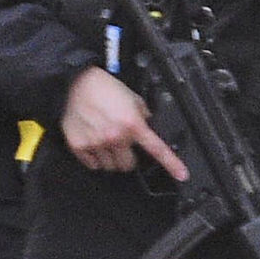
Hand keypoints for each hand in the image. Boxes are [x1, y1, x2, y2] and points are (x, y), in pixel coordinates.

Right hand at [60, 66, 187, 179]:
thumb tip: (146, 126)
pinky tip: (93, 143)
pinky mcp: (79, 145)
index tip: (182, 175)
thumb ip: (142, 116)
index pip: (157, 149)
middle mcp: (115, 137)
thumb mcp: (133, 98)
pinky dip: (93, 158)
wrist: (77, 82)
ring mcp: (96, 143)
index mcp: (133, 125)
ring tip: (104, 142)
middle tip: (121, 147)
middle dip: (126, 158)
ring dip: (110, 158)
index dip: (172, 164)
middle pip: (127, 166)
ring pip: (109, 166)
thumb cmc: (105, 88)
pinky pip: (92, 164)